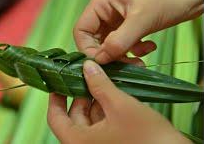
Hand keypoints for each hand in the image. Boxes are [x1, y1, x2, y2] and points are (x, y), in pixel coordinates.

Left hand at [47, 60, 191, 143]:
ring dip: (96, 99)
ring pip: (90, 118)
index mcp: (78, 141)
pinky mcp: (113, 142)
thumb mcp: (120, 106)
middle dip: (82, 93)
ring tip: (103, 80)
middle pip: (74, 116)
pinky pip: (103, 124)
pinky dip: (106, 108)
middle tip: (87, 73)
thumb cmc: (147, 137)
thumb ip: (100, 85)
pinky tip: (113, 92)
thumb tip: (87, 67)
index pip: (56, 117)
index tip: (59, 81)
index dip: (56, 97)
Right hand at [73, 0, 202, 64]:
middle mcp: (106, 9)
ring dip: (123, 55)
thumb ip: (118, 42)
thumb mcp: (141, 20)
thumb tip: (100, 61)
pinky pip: (123, 42)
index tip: (103, 64)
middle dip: (109, 55)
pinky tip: (148, 48)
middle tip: (125, 65)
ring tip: (140, 62)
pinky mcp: (131, 23)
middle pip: (95, 39)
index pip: (81, 30)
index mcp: (102, 1)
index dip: (88, 49)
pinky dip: (133, 50)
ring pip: (110, 43)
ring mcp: (119, 17)